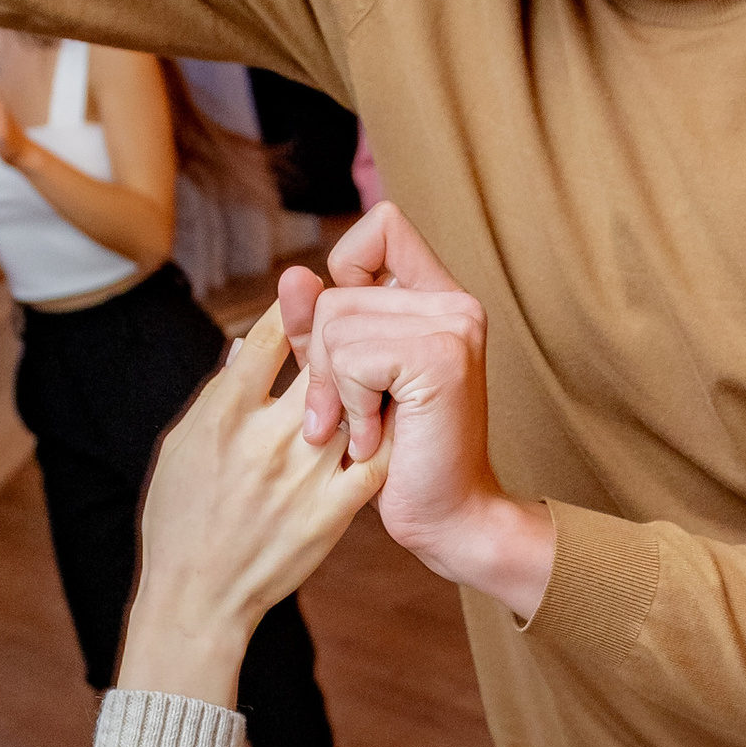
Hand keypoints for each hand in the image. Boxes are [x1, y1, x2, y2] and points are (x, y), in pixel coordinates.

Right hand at [120, 305, 388, 704]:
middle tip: (359, 324)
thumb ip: (219, 391)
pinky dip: (388, 434)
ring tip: (383, 366)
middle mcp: (267, 439)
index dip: (298, 308)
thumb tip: (250, 343)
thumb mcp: (182, 444)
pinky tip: (395, 420)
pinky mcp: (332, 514)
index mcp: (223, 414)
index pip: (273, 335)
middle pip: (324, 362)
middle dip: (343, 336)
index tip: (313, 298)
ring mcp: (304, 478)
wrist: (198, 598)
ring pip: (358, 404)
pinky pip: (376, 460)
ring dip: (372, 381)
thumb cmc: (180, 517)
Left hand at [279, 202, 553, 615]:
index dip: (345, 273)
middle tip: (347, 415)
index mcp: (437, 297)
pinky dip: (350, 405)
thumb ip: (320, 327)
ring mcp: (454, 324)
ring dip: (332, 390)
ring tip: (362, 429)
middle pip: (337, 291)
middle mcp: (454, 301)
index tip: (347, 342)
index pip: (382, 228)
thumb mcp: (349, 379)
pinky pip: (352, 357)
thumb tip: (291, 277)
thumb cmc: (396, 455)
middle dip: (320, 360)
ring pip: (336, 323)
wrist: (447, 518)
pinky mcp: (442, 356)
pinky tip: (374, 438)